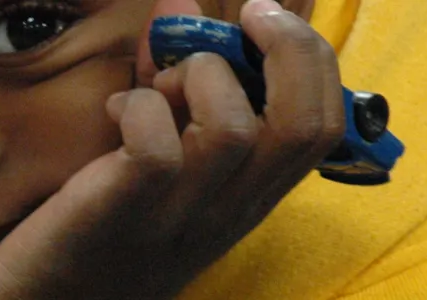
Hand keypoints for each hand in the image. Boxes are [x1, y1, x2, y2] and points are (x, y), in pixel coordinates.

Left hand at [0, 0, 345, 298]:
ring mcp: (179, 217)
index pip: (323, 125)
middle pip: (302, 124)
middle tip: (245, 17)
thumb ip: (172, 83)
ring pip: (234, 128)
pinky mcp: (123, 215)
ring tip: (161, 85)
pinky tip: (117, 112)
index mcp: (248, 195)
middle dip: (288, 48)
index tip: (265, 19)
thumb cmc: (102, 223)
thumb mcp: (158, 156)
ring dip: (199, 78)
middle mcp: (228, 210)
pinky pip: (156, 150)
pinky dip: (139, 109)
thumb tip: (179, 4)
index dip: (312, 58)